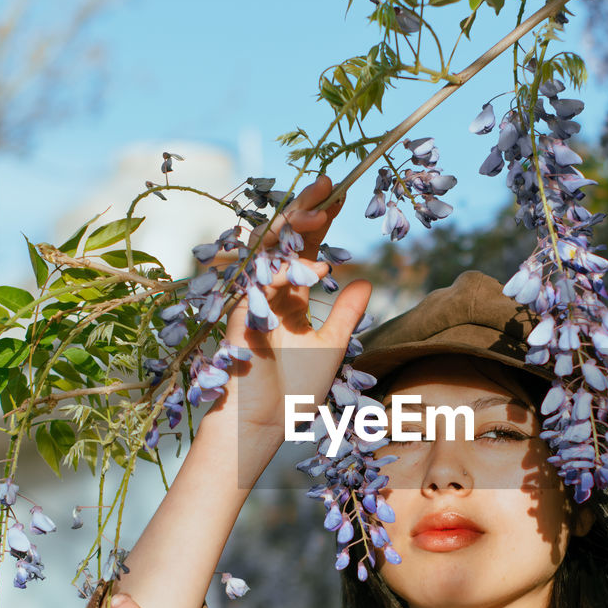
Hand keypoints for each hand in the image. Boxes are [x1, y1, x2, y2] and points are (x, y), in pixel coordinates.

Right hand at [205, 174, 372, 434]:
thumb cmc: (293, 392)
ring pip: (266, 250)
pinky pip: (262, 285)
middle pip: (283, 238)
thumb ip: (346, 314)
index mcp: (289, 295)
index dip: (320, 220)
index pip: (304, 246)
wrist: (262, 425)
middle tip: (329, 183)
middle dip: (304, 207)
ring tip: (322, 208)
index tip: (340, 194)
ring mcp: (251, 301)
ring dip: (293, 227)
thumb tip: (366, 282)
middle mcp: (268, 291)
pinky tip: (316, 267)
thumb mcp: (330, 347)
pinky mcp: (241, 318)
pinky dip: (287, 274)